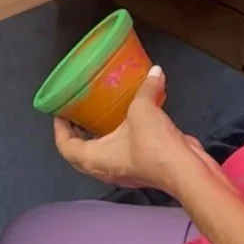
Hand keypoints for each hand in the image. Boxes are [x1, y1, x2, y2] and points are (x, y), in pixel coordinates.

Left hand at [52, 66, 187, 192]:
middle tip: (79, 113)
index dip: (59, 129)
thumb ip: (146, 89)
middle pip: (81, 153)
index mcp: (94, 158)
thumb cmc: (152, 144)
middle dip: (78, 133)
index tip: (60, 112)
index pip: (65, 146)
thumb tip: (155, 71)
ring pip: (103, 154)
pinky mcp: (141, 169)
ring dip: (99, 137)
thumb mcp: (142, 109)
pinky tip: (131, 121)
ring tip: (102, 115)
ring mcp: (123, 172)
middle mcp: (104, 169)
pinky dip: (120, 138)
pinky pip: (122, 153)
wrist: (184, 169)